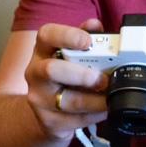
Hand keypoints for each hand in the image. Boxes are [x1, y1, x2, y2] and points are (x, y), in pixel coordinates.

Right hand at [24, 20, 108, 137]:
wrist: (46, 111)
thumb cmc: (63, 76)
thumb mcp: (71, 55)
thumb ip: (84, 39)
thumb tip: (95, 25)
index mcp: (42, 51)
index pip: (46, 35)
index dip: (66, 35)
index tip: (87, 41)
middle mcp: (35, 73)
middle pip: (51, 70)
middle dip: (81, 75)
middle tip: (103, 79)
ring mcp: (38, 99)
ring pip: (68, 101)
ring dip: (95, 100)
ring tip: (111, 97)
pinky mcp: (48, 122)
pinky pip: (76, 120)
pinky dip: (95, 115)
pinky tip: (105, 110)